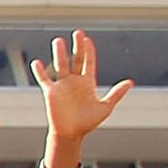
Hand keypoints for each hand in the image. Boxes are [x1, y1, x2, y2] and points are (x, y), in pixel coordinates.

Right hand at [33, 30, 131, 149]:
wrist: (71, 134)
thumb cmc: (88, 122)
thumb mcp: (105, 107)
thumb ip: (116, 93)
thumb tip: (130, 82)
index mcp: (87, 83)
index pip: (88, 62)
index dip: (89, 51)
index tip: (87, 39)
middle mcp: (74, 81)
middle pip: (75, 59)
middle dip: (77, 46)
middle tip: (77, 33)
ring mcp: (62, 86)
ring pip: (60, 65)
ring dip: (59, 53)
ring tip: (58, 41)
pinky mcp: (51, 92)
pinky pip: (44, 79)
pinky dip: (40, 71)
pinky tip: (36, 62)